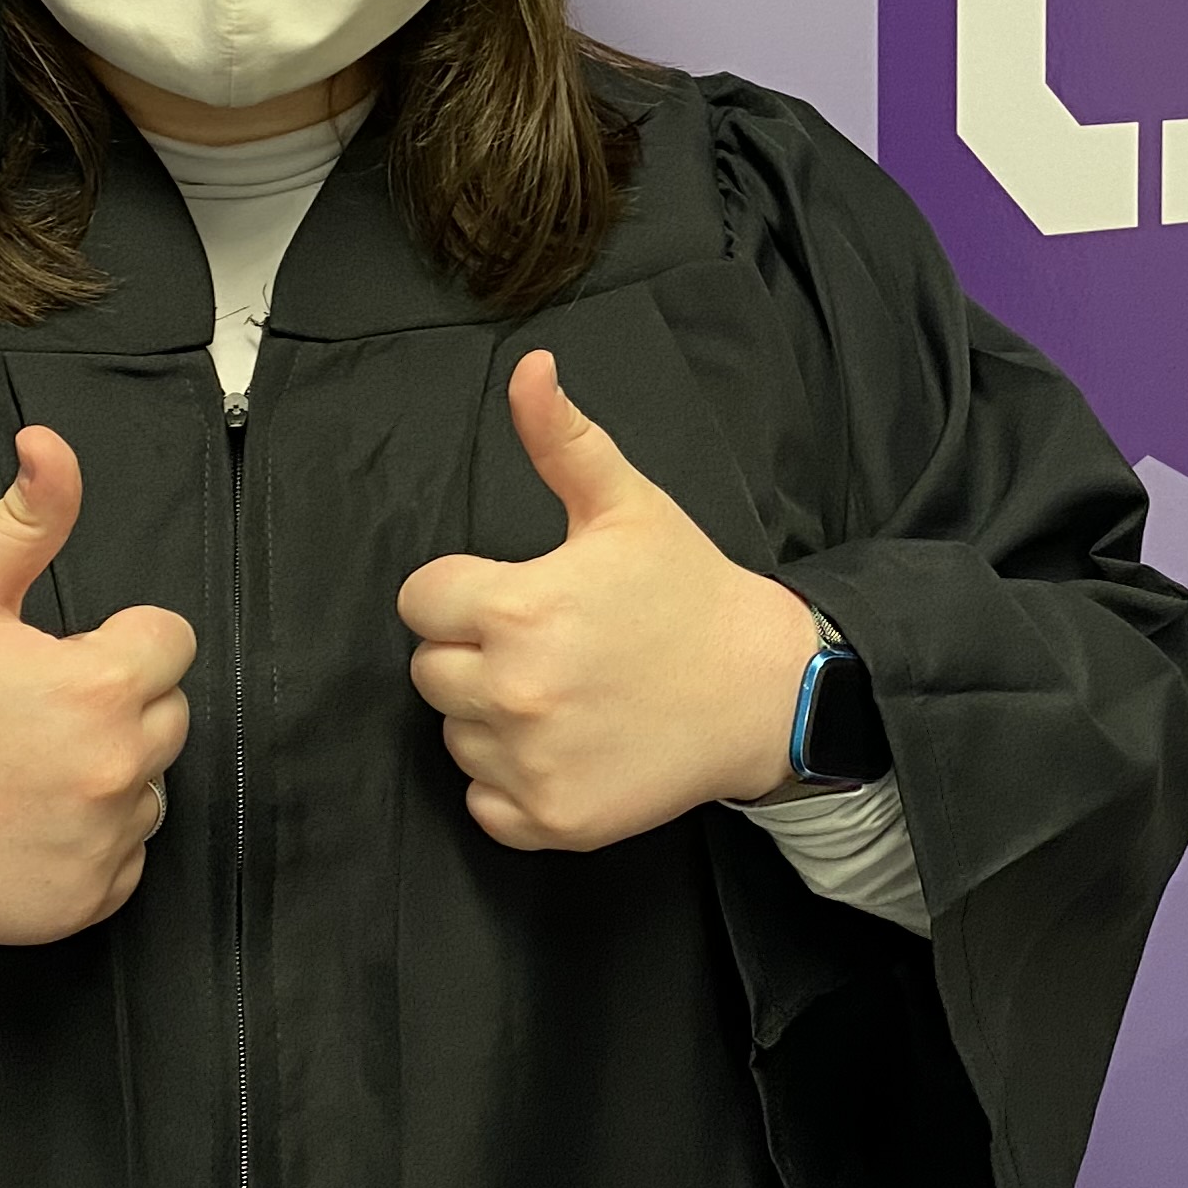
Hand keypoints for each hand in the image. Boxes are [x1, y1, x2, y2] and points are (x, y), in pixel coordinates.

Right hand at [0, 426, 195, 945]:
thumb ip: (26, 517)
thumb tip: (50, 444)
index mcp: (101, 684)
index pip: (170, 641)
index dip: (118, 640)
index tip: (61, 656)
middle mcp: (117, 765)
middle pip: (167, 714)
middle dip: (116, 703)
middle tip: (31, 713)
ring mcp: (103, 839)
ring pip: (149, 787)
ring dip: (106, 774)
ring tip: (23, 770)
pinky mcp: (83, 900)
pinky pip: (123, 859)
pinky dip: (89, 843)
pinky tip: (24, 824)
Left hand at [401, 350, 820, 850]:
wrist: (766, 690)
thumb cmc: (690, 592)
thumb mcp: (627, 506)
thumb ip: (562, 440)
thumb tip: (529, 367)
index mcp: (516, 608)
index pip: (421, 601)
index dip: (465, 593)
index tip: (522, 597)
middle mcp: (512, 691)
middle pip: (430, 670)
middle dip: (476, 654)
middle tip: (552, 645)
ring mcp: (530, 763)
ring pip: (456, 736)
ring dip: (494, 719)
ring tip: (568, 695)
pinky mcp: (551, 820)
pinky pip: (484, 804)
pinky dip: (514, 783)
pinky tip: (569, 747)